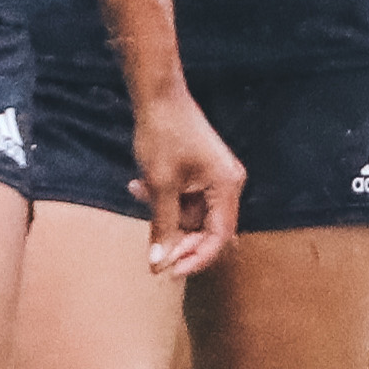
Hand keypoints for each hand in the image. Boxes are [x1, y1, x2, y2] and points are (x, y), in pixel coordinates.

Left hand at [132, 77, 242, 278]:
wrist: (157, 94)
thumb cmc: (162, 135)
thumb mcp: (160, 185)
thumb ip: (163, 227)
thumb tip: (158, 265)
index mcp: (227, 187)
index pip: (219, 237)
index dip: (195, 259)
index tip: (168, 273)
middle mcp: (228, 184)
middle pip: (208, 229)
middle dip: (178, 240)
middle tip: (150, 249)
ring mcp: (215, 178)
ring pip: (193, 215)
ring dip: (166, 215)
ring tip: (140, 196)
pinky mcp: (201, 172)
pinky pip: (186, 198)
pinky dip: (165, 200)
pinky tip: (140, 186)